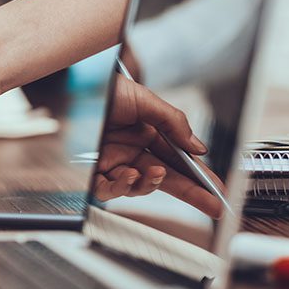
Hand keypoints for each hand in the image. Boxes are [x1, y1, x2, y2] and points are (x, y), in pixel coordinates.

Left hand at [93, 78, 224, 218]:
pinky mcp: (92, 169)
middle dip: (191, 193)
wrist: (71, 84)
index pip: (179, 161)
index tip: (216, 189)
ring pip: (138, 187)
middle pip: (166, 178)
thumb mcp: (144, 99)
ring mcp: (113, 161)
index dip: (199, 176)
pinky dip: (122, 186)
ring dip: (150, 184)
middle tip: (211, 204)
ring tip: (154, 172)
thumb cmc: (101, 86)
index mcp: (147, 134)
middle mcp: (131, 150)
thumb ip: (173, 123)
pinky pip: (109, 189)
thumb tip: (198, 147)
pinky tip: (129, 175)